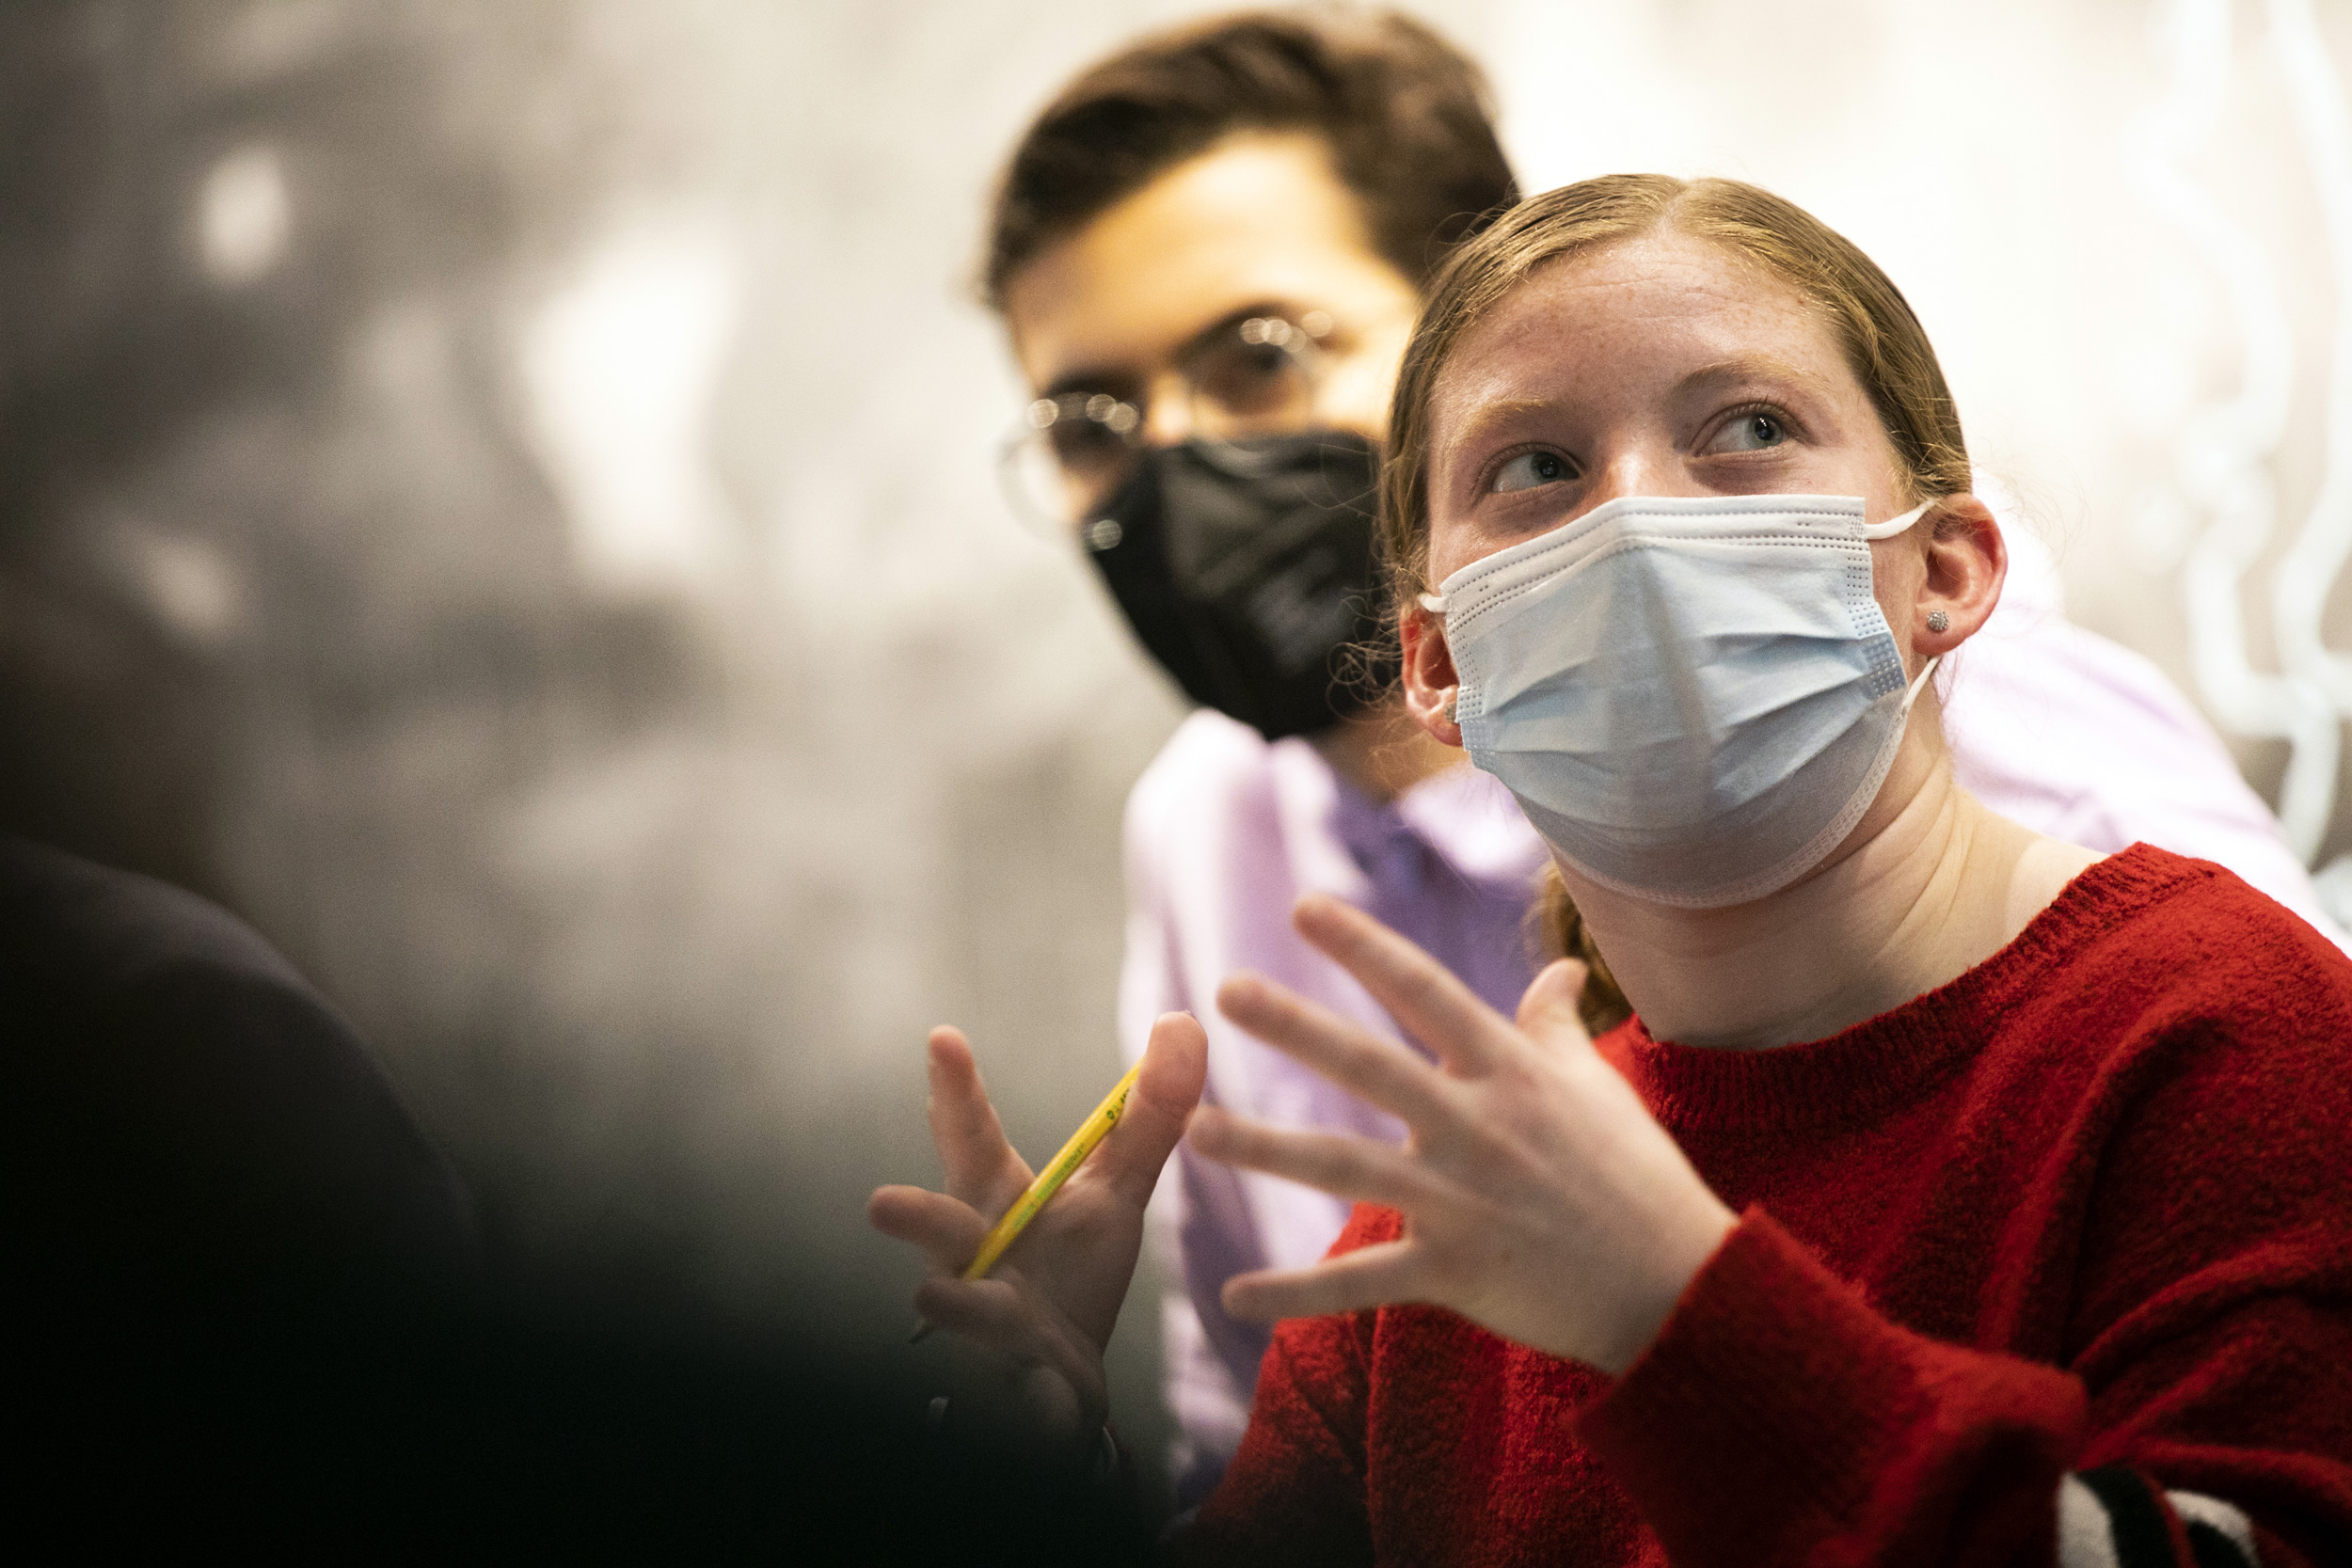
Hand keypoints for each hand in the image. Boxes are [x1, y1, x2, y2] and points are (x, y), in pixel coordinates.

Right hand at [867, 1013, 1205, 1448]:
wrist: (1061, 1385)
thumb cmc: (1069, 1271)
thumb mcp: (1116, 1191)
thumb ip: (1148, 1113)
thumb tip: (1182, 1021)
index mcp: (997, 1201)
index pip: (971, 1140)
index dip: (956, 1093)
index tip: (942, 1039)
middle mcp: (976, 1258)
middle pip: (943, 1228)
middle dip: (916, 1215)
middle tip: (881, 1203)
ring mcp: (989, 1325)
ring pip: (965, 1313)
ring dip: (953, 1306)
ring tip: (930, 1300)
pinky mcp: (1018, 1387)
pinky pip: (1028, 1399)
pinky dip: (1037, 1405)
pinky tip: (1049, 1405)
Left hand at [1189, 894, 1734, 1374]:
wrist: (1677, 1286)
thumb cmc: (1636, 1175)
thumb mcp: (1598, 1085)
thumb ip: (1555, 1025)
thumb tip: (1559, 967)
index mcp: (1510, 1072)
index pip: (1427, 993)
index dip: (1365, 949)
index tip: (1305, 909)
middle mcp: (1478, 1127)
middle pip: (1372, 1067)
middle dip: (1298, 1026)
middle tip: (1226, 989)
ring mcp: (1462, 1202)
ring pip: (1345, 1168)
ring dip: (1266, 1148)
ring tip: (1194, 1130)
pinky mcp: (1454, 1273)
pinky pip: (1360, 1285)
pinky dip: (1295, 1294)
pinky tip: (1230, 1296)